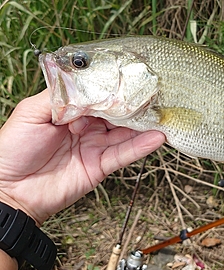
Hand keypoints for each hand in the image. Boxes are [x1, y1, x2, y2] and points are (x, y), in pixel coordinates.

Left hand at [0, 90, 164, 225]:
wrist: (9, 190)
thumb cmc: (13, 149)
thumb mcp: (31, 112)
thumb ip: (60, 97)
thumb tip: (88, 88)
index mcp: (69, 110)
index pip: (97, 95)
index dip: (111, 88)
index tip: (129, 79)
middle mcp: (85, 126)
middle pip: (115, 112)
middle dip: (133, 104)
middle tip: (153, 94)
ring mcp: (94, 146)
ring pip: (124, 132)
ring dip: (143, 124)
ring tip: (162, 114)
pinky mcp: (99, 166)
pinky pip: (123, 154)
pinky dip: (140, 146)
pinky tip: (155, 137)